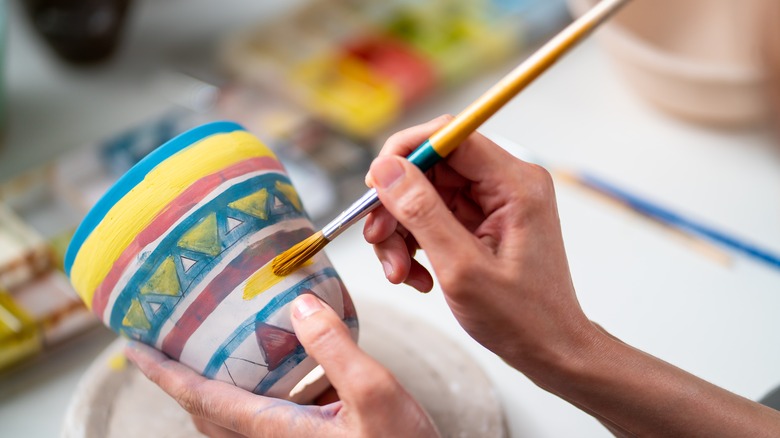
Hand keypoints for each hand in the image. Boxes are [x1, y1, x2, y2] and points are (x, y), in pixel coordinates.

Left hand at [125, 294, 438, 437]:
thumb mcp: (374, 393)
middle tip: (165, 346)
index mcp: (277, 431)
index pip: (201, 398)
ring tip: (213, 350)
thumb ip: (335, 347)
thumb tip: (299, 304)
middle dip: (179, 380)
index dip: (163, 373)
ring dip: (213, 386)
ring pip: (234, 417)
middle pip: (208, 412)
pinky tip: (285, 364)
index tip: (133, 348)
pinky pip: (266, 415)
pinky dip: (255, 390)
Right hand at [364, 115, 596, 372]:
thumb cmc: (521, 318)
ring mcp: (492, 203)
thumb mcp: (461, 267)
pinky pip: (432, 217)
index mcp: (515, 184)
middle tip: (378, 239)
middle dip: (396, 204)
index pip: (449, 135)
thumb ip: (422, 212)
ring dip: (401, 231)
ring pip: (424, 194)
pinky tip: (417, 277)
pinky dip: (415, 244)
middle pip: (430, 167)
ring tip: (399, 272)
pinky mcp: (480, 222)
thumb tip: (385, 169)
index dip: (404, 151)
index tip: (373, 183)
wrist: (548, 350)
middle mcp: (506, 184)